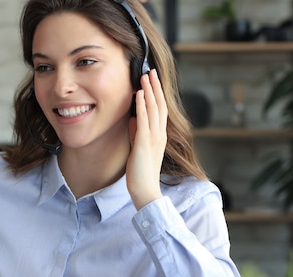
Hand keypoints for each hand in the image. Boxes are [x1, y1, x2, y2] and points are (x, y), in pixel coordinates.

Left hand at [126, 69, 167, 210]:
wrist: (146, 189)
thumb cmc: (140, 172)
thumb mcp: (137, 148)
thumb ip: (136, 134)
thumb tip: (132, 120)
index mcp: (159, 136)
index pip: (160, 110)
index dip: (157, 94)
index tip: (152, 81)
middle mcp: (160, 134)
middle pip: (159, 105)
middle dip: (155, 87)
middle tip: (151, 71)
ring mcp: (153, 137)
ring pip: (153, 108)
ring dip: (149, 91)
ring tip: (145, 76)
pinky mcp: (144, 142)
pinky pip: (144, 119)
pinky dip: (141, 105)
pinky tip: (138, 94)